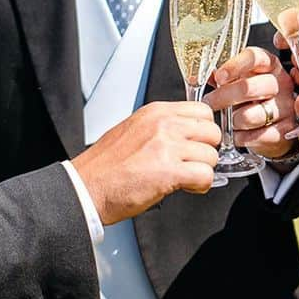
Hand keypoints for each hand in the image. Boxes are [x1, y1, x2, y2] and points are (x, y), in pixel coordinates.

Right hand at [72, 102, 219, 224]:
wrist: (86, 188)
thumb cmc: (106, 166)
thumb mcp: (134, 129)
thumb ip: (162, 127)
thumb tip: (188, 133)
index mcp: (155, 112)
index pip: (202, 110)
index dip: (204, 131)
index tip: (198, 143)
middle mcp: (163, 124)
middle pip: (212, 131)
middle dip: (207, 150)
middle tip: (193, 163)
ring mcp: (166, 146)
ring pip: (211, 155)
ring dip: (203, 170)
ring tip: (187, 177)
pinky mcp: (168, 171)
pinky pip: (205, 175)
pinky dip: (201, 185)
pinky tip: (187, 187)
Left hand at [209, 47, 297, 159]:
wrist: (273, 125)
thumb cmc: (251, 98)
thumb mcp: (240, 81)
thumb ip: (221, 76)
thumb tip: (195, 76)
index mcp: (269, 64)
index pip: (255, 57)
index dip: (234, 66)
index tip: (219, 77)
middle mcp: (281, 83)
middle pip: (249, 87)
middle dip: (223, 97)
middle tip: (210, 103)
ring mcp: (285, 107)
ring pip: (251, 115)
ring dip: (232, 120)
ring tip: (228, 120)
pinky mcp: (286, 129)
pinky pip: (257, 136)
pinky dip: (241, 137)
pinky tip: (237, 134)